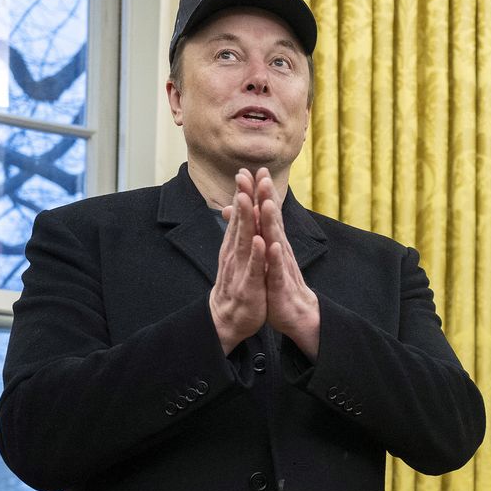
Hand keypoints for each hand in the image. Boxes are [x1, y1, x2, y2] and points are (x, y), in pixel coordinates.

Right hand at [210, 168, 268, 352]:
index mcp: (236, 246)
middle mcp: (236, 254)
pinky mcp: (250, 286)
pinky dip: (258, 255)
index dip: (244, 194)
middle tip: (245, 175)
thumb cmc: (237, 284)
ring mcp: (241, 269)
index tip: (247, 171)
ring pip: (245, 241)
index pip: (241, 216)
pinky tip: (261, 242)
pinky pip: (255, 269)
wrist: (228, 319)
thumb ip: (237, 234)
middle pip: (241, 222)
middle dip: (244, 198)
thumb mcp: (237, 257)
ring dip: (247, 220)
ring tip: (249, 199)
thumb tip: (235, 212)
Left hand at [253, 170, 320, 358]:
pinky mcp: (280, 283)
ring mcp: (281, 265)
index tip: (254, 170)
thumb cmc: (277, 282)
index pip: (266, 213)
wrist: (295, 312)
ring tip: (266, 203)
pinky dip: (274, 256)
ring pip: (275, 239)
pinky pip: (277, 268)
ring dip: (271, 221)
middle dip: (267, 198)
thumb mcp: (263, 255)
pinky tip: (272, 246)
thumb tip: (242, 210)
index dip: (260, 192)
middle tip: (262, 176)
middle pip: (272, 220)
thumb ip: (256, 232)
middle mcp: (279, 248)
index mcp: (273, 241)